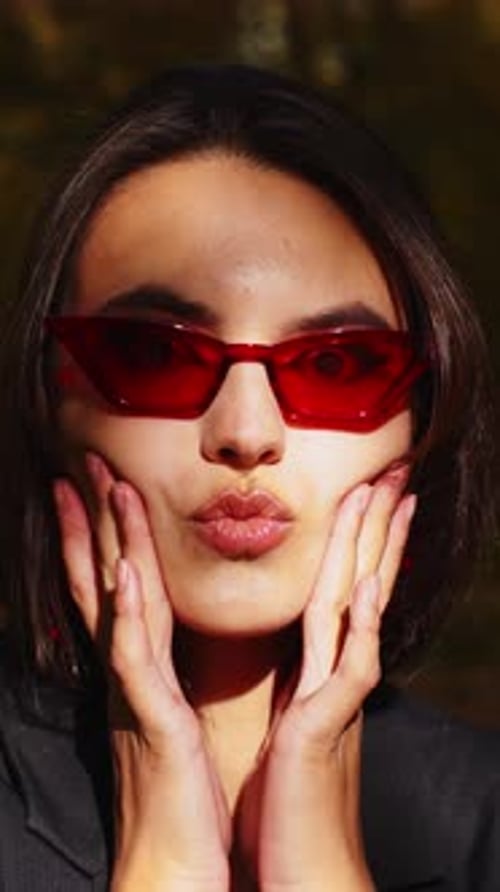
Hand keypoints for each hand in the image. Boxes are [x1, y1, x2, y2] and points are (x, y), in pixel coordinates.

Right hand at [54, 453, 230, 891]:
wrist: (173, 861)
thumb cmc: (179, 790)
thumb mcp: (170, 717)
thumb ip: (161, 674)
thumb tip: (164, 638)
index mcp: (138, 670)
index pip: (115, 588)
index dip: (103, 535)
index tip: (100, 488)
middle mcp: (126, 672)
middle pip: (103, 580)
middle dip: (95, 520)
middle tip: (86, 465)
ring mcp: (132, 692)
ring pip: (116, 602)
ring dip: (108, 542)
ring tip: (104, 489)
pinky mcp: (150, 719)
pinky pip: (133, 656)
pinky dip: (125, 611)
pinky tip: (120, 570)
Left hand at [236, 466, 415, 891]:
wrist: (308, 873)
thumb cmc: (292, 805)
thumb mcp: (295, 728)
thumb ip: (303, 688)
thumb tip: (302, 659)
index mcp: (322, 672)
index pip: (344, 588)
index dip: (356, 540)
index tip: (366, 493)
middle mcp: (337, 675)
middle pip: (360, 582)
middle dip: (376, 526)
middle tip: (393, 472)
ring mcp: (337, 698)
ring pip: (358, 606)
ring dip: (373, 550)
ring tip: (387, 496)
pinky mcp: (325, 728)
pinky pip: (348, 667)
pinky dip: (359, 625)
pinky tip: (366, 585)